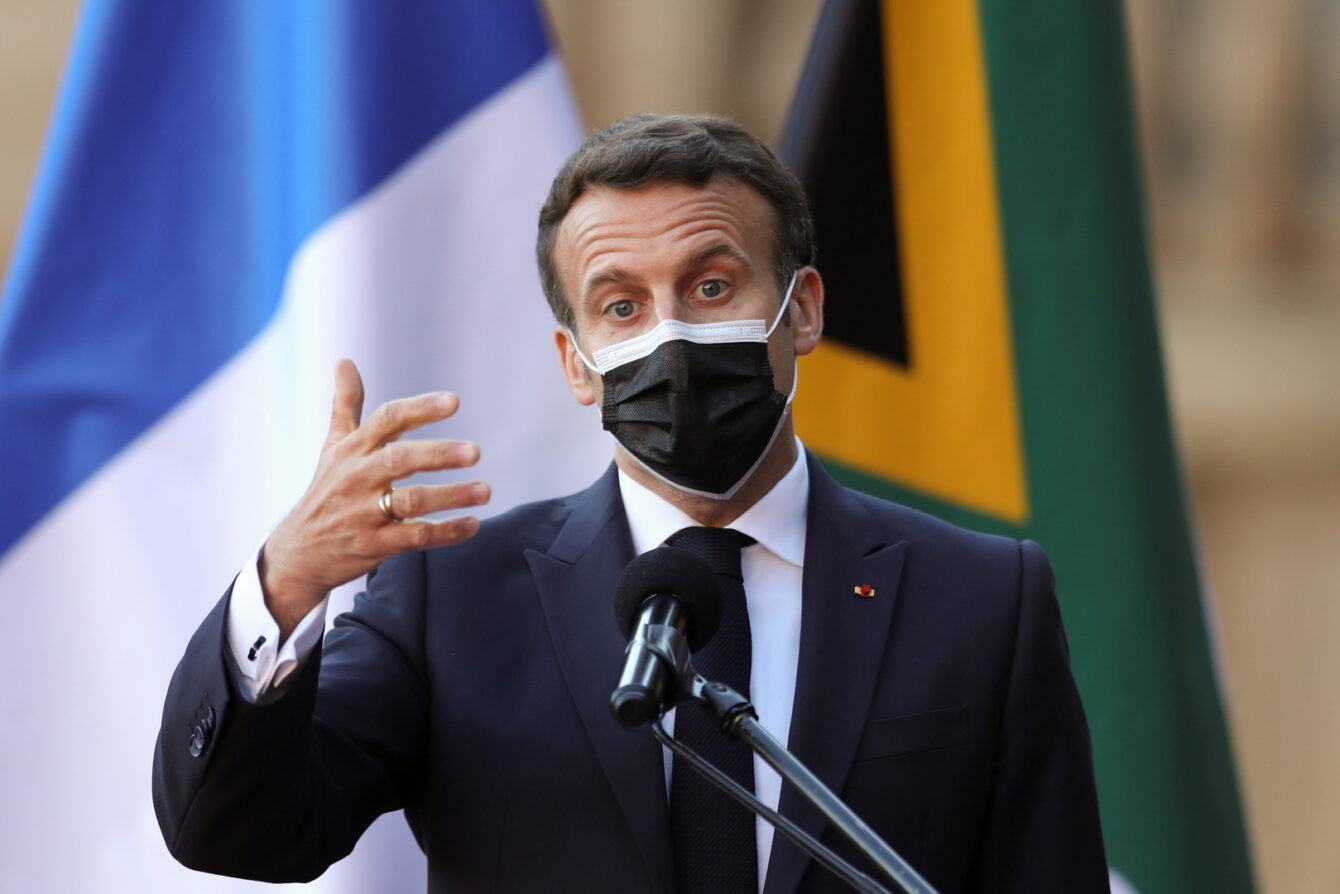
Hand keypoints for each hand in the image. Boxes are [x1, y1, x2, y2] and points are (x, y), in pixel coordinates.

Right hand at [259, 359, 489, 637]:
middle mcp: (357, 478)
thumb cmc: (325, 491)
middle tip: (475, 451)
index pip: (387, 420)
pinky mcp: (374, 545)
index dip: (420, 409)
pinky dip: (446, 532)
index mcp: (352, 449)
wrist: (299, 553)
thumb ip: (346, 405)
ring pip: (411, 501)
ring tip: (485, 490)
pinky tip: (473, 524)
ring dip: (451, 496)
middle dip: (438, 454)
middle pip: (399, 460)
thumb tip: (344, 361)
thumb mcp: (332, 447)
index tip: (454, 402)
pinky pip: (414, 536)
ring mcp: (364, 513)